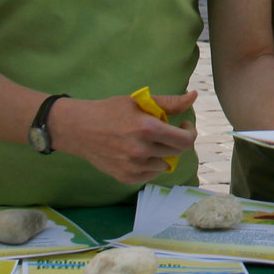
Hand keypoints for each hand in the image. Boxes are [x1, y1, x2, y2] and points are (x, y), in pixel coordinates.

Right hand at [50, 91, 198, 183]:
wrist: (79, 129)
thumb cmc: (110, 111)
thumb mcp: (139, 101)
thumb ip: (169, 102)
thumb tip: (193, 96)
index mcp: (147, 129)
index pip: (185, 140)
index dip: (189, 132)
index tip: (184, 125)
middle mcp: (141, 150)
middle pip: (177, 152)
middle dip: (176, 140)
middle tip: (165, 131)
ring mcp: (133, 167)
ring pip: (165, 164)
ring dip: (162, 152)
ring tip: (148, 141)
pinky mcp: (126, 177)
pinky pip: (151, 174)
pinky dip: (151, 164)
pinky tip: (139, 152)